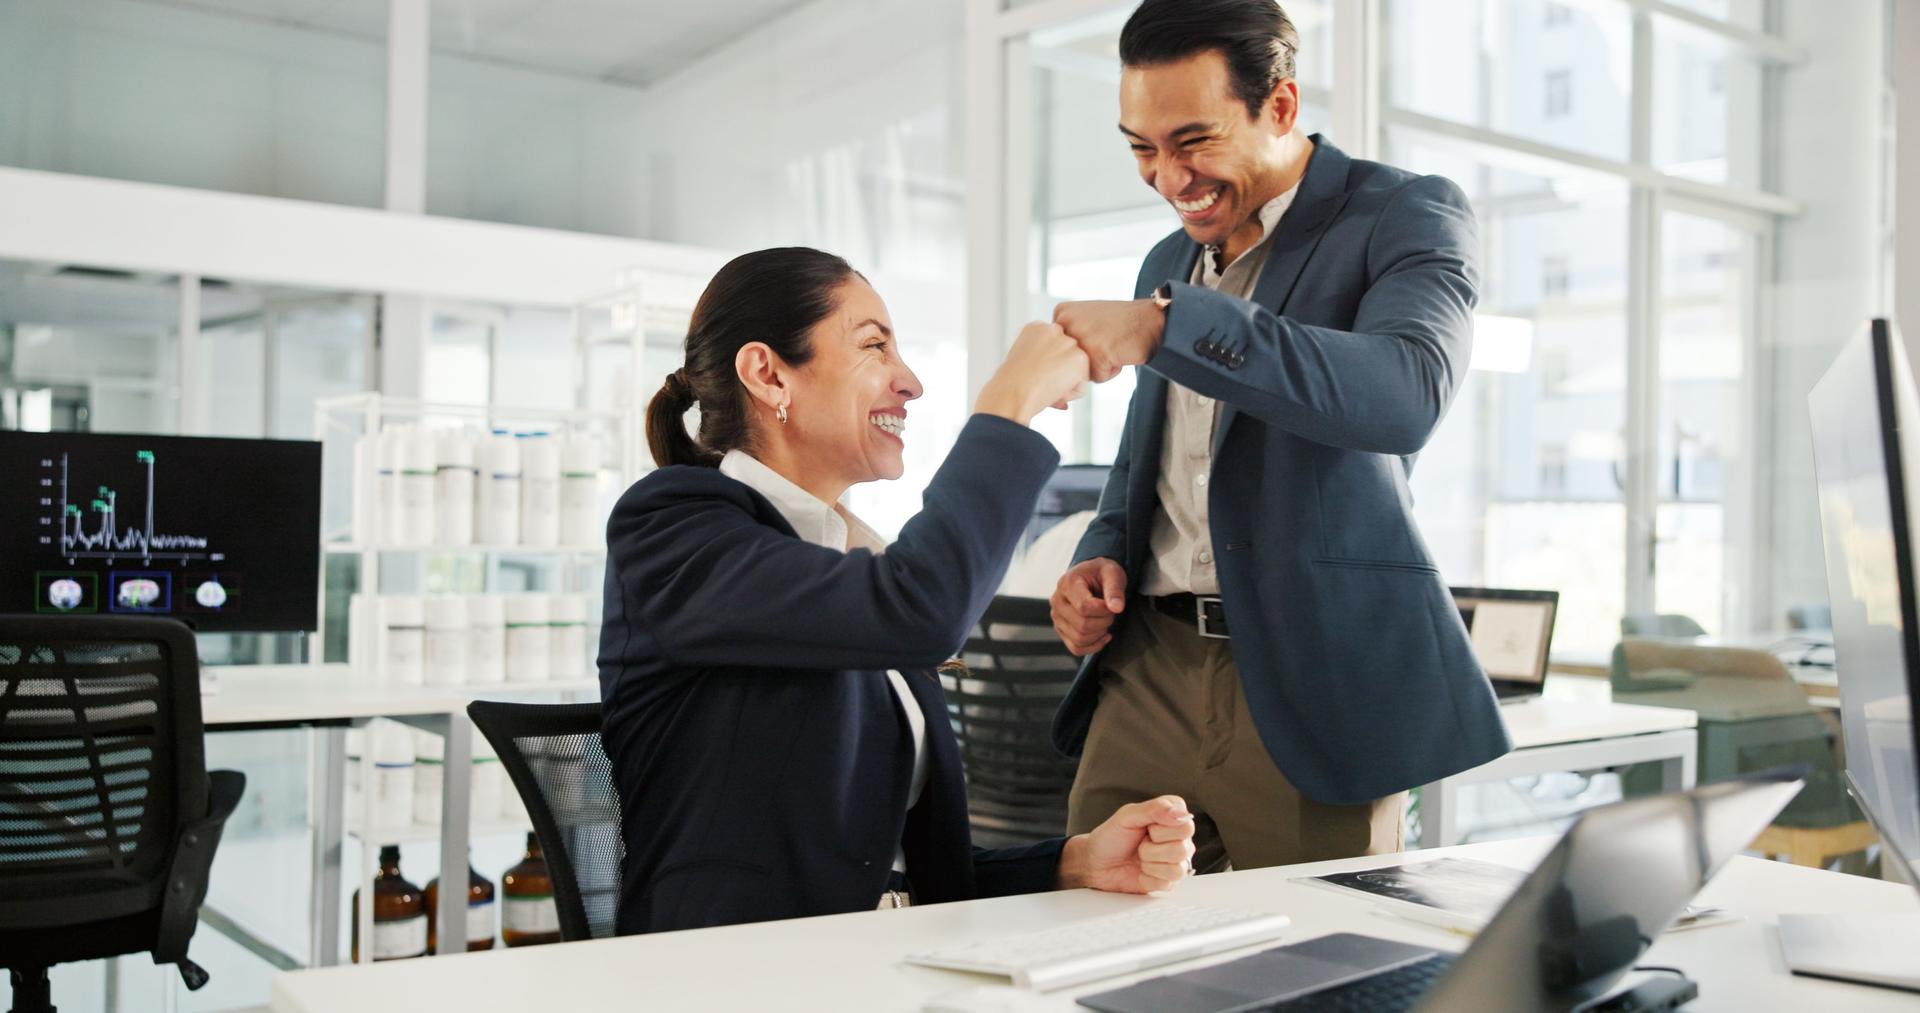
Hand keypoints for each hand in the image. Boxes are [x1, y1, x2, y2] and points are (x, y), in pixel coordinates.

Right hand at [975, 321, 1089, 424]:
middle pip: (1067, 356)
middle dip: (1060, 372)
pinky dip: (1070, 394)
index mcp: (1036, 327)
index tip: (1032, 374)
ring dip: (1065, 384)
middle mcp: (1054, 329)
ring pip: (1076, 370)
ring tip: (1044, 386)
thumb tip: (1060, 373)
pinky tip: (1053, 391)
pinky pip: (1082, 385)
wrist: (1011, 393)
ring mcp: (1068, 343)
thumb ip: (1041, 358)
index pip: (1053, 347)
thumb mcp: (1022, 362)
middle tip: (1040, 382)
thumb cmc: (1009, 386)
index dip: (1046, 366)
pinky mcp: (1080, 358)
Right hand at [1052, 557, 1126, 655]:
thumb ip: (1115, 589)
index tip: (1112, 604)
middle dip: (1104, 622)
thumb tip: (1117, 608)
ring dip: (1100, 634)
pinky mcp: (1060, 629)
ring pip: (1080, 639)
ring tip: (1105, 620)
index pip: (1084, 607)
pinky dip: (1093, 646)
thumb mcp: (1112, 573)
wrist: (1091, 576)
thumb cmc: (1102, 573)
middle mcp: (1057, 601)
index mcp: (1067, 583)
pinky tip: (1104, 635)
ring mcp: (1057, 617)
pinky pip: (1076, 648)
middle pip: (1082, 625)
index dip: (1103, 610)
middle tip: (1110, 611)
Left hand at [1053, 299, 1165, 382]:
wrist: (1151, 319)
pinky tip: (1119, 351)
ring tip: (1113, 346)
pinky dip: (1111, 370)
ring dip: (1099, 366)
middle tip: (1107, 341)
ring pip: (1080, 373)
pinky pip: (1098, 378)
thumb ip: (1068, 337)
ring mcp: (1079, 339)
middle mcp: (1065, 323)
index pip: (1057, 350)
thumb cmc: (1122, 323)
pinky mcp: (1094, 354)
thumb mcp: (1087, 320)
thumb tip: (1052, 366)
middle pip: (1066, 363)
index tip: (1097, 336)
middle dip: (1088, 360)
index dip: (1080, 351)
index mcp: (1061, 312)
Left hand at [1059, 795, 1196, 893]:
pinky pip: (1168, 883)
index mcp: (1173, 817)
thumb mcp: (1128, 815)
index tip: (1146, 827)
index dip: (1162, 829)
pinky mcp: (1168, 881)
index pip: (1186, 826)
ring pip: (1178, 869)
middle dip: (1152, 848)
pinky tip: (1141, 871)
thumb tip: (1180, 813)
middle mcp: (1179, 839)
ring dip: (1150, 863)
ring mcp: (1176, 861)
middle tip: (1140, 843)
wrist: (1096, 863)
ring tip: (1140, 857)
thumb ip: (1155, 809)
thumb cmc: (1111, 837)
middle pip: (1183, 849)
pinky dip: (1148, 878)